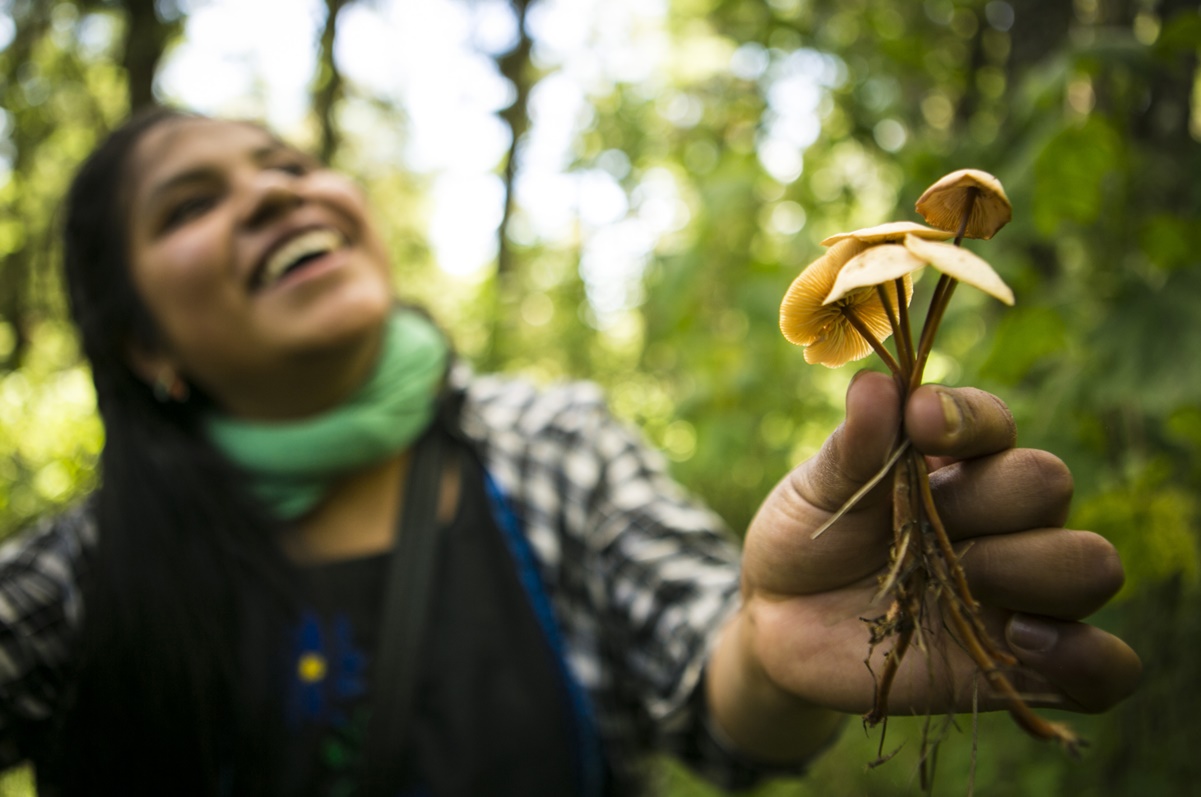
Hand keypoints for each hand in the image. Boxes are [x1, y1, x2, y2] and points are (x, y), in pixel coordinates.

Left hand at [739, 370, 1140, 719]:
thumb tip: (878, 384)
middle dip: (985, 500)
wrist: (781, 623)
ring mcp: (1020, 591)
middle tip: (922, 533)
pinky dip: (1087, 657)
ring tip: (963, 584)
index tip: (919, 420)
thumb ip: (853, 447)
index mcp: (955, 462)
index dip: (967, 419)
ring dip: (1028, 570)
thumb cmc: (807, 540)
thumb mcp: (815, 491)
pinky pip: (1108, 668)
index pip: (994, 423)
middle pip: (1048, 483)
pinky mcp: (1027, 665)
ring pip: (1090, 564)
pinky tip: (1019, 641)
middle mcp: (1002, 518)